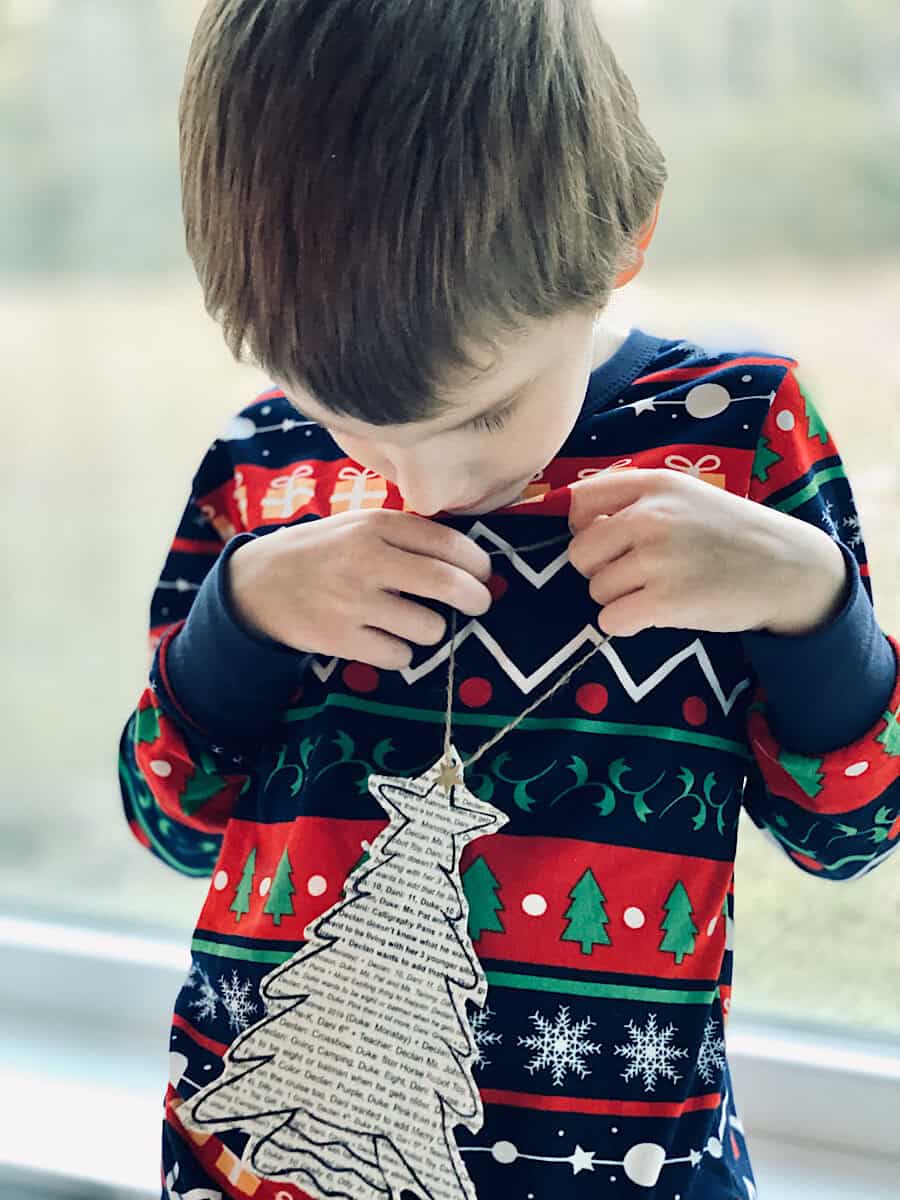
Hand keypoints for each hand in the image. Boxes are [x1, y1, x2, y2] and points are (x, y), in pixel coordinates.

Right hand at [228, 510, 492, 668]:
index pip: (447, 542)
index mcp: (374, 525)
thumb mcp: (356, 525)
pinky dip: (399, 652)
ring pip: (429, 627)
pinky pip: (399, 656)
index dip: (476, 562)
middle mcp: (366, 560)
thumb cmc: (321, 553)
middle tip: (478, 604)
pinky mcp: (340, 639)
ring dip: (430, 630)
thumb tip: (468, 558)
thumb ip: (404, 535)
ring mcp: (353, 602)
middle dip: (475, 599)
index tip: (482, 573)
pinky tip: (383, 639)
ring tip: (411, 622)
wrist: (256, 585)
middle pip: (447, 584)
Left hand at [567, 468, 848, 637]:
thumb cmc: (730, 534)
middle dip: (600, 569)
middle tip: (637, 574)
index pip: (579, 501)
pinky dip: (626, 623)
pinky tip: (655, 612)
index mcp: (654, 485)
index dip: (584, 528)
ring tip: (658, 590)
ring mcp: (658, 559)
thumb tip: (572, 519)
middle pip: (580, 553)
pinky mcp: (666, 601)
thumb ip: (634, 499)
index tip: (609, 541)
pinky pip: (611, 620)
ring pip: (596, 589)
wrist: (787, 569)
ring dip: (618, 598)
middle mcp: (651, 516)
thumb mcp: (686, 495)